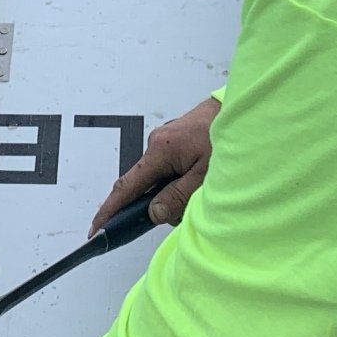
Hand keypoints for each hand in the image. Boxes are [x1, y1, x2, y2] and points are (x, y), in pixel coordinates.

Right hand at [90, 96, 219, 233]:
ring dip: (176, 193)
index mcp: (160, 150)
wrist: (240, 108)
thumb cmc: (227, 136)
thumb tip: (154, 213)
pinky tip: (200, 182)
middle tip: (187, 210)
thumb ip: (179, 196)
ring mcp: (165, 142)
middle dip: (161, 204)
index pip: (127, 186)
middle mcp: (157, 143)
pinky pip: (169, 171)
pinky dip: (180, 182)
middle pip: (145, 187)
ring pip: (159, 180)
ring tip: (203, 189)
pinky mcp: (175, 143)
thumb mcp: (206, 175)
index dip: (110, 210)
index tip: (96, 228)